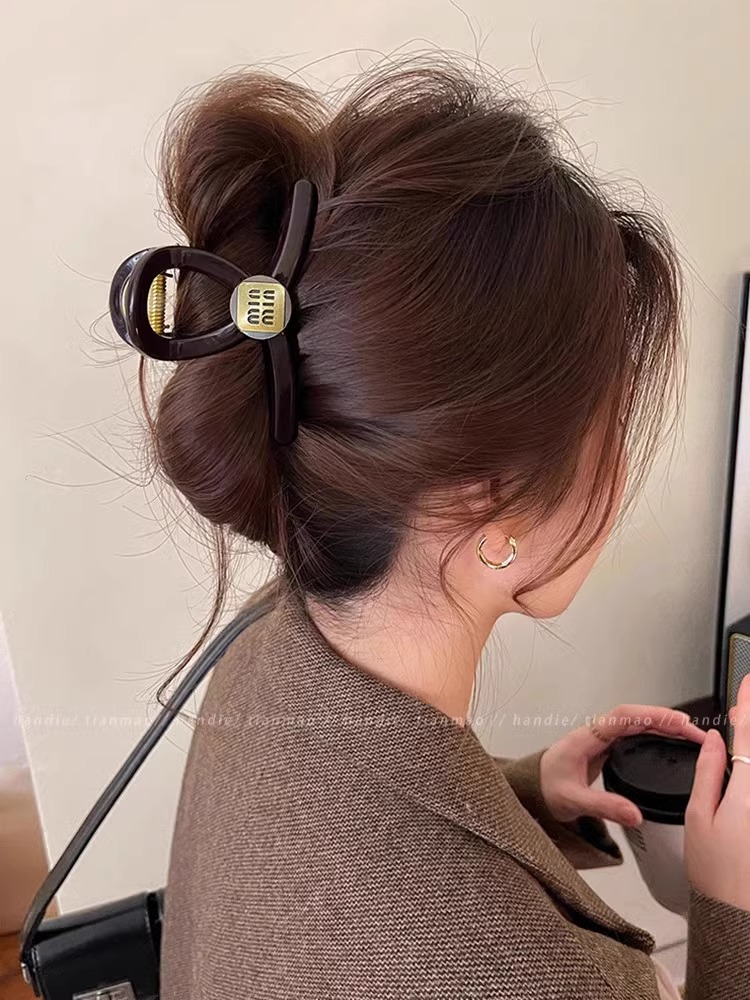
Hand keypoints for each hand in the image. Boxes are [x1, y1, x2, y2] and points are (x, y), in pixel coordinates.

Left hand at [540, 704, 705, 826]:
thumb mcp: (573, 800)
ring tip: (689, 733)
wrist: (532, 789)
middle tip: (693, 731)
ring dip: (662, 725)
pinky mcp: (606, 748)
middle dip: (665, 719)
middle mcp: (594, 734)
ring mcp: (601, 739)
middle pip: (634, 717)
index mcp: (585, 738)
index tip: (676, 722)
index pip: (622, 717)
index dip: (651, 716)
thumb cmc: (546, 788)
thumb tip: (635, 814)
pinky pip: (634, 734)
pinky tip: (669, 740)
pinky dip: (654, 734)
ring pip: (635, 723)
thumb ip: (604, 806)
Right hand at [685, 675, 749, 910]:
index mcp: (745, 792)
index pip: (748, 737)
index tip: (748, 684)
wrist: (740, 914)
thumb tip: (716, 742)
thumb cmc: (715, 872)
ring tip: (748, 724)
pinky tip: (747, 760)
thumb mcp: (698, 818)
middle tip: (749, 697)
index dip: (748, 708)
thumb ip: (709, 774)